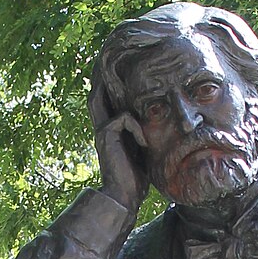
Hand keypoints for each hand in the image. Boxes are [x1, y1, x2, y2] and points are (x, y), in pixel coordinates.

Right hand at [89, 82, 149, 216]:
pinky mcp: (106, 136)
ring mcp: (102, 131)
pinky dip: (137, 128)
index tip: (120, 71)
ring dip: (116, 90)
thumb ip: (144, 135)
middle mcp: (103, 128)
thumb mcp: (143, 151)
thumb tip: (160, 122)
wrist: (125, 197)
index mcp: (111, 131)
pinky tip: (143, 143)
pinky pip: (124, 117)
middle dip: (103, 78)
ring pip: (103, 98)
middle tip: (110, 61)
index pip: (108, 101)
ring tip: (126, 80)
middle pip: (97, 95)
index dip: (111, 86)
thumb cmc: (136, 179)